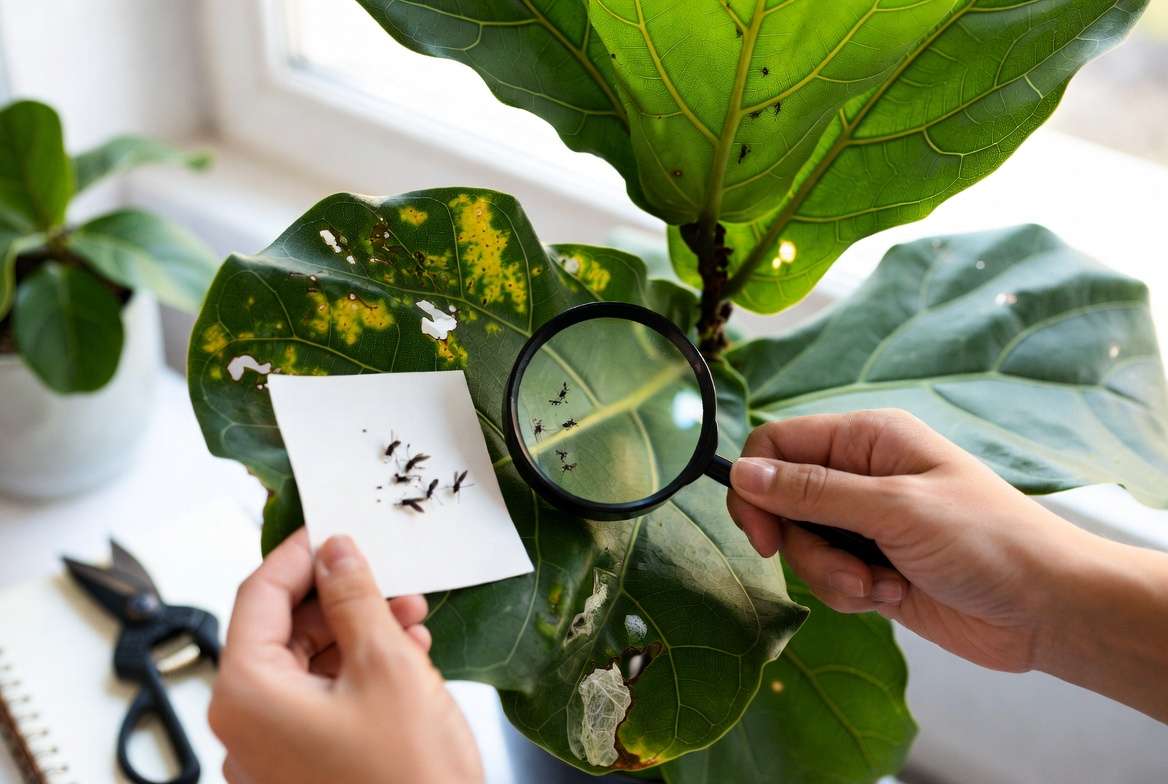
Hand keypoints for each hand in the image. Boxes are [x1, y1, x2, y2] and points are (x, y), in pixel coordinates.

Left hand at [209, 530, 483, 783]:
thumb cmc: (406, 777)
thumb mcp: (386, 665)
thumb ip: (355, 598)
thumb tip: (336, 552)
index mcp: (246, 693)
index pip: (259, 594)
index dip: (300, 554)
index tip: (334, 526)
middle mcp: (245, 725)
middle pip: (283, 631)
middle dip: (342, 598)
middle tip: (391, 577)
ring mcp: (271, 753)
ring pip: (306, 666)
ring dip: (357, 633)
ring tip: (411, 618)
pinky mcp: (301, 769)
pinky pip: (319, 702)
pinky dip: (358, 673)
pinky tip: (405, 657)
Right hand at [727, 409, 1078, 672]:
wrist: (1047, 609)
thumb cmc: (984, 540)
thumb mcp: (894, 508)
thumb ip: (813, 492)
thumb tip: (740, 472)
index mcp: (866, 438)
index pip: (777, 445)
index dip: (756, 486)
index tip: (763, 535)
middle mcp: (859, 474)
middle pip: (782, 501)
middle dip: (802, 544)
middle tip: (838, 568)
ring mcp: (865, 523)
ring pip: (801, 546)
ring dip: (831, 574)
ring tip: (881, 585)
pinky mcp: (870, 567)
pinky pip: (827, 578)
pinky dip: (851, 593)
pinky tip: (894, 595)